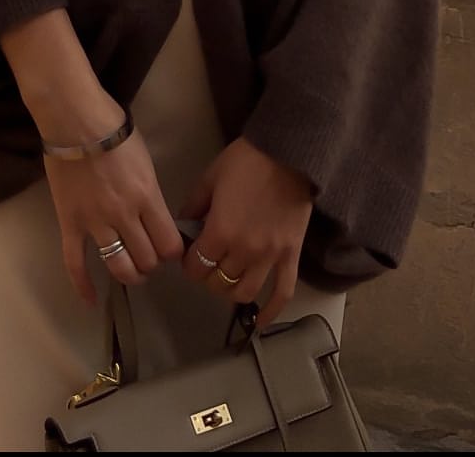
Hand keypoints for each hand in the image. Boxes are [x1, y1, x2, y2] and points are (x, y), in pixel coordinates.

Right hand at [44, 116, 185, 306]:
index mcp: (148, 198)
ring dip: (129, 274)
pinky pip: (75, 263)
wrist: (75, 121)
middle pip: (146, 259)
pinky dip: (83, 286)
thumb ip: (151, 193)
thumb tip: (155, 215)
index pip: (169, 244)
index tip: (170, 248)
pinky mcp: (71, 224)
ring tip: (132, 271)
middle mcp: (125, 217)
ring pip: (118, 266)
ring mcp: (95, 223)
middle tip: (149, 255)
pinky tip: (92, 300)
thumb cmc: (115, 132)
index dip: (173, 252)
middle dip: (152, 263)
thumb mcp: (146, 161)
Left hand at [180, 137, 313, 328]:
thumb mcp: (210, 177)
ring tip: (228, 281)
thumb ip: (193, 206)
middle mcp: (244, 251)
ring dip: (231, 292)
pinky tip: (260, 322)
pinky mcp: (291, 256)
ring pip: (245, 293)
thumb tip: (183, 225)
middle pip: (218, 282)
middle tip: (207, 265)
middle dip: (207, 276)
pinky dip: (272, 312)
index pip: (196, 266)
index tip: (190, 256)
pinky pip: (283, 292)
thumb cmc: (246, 161)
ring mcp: (270, 257)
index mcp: (220, 232)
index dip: (188, 264)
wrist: (289, 152)